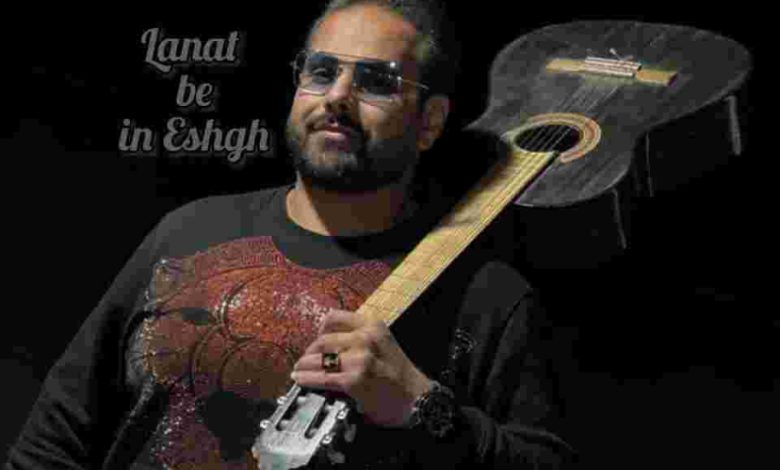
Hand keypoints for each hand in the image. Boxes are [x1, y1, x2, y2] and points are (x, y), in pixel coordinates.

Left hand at [291, 308, 432, 426]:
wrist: (417, 399)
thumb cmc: (400, 376)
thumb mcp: (383, 345)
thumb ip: (359, 341)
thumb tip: (329, 349)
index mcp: (372, 325)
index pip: (335, 318)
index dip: (319, 329)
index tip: (316, 340)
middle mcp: (366, 338)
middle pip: (323, 339)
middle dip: (309, 352)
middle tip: (304, 361)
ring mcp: (360, 359)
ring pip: (320, 358)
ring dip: (304, 365)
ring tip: (298, 371)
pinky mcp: (354, 380)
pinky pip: (322, 377)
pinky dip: (307, 379)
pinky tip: (301, 380)